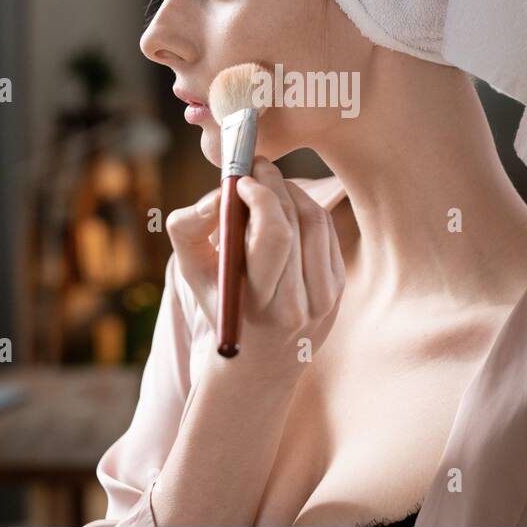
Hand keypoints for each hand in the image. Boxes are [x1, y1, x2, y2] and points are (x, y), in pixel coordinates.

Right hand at [165, 157, 345, 377]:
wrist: (259, 359)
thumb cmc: (219, 303)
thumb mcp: (190, 271)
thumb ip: (188, 227)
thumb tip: (220, 193)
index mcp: (257, 303)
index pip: (274, 235)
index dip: (261, 196)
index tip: (241, 178)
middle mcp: (296, 305)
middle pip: (296, 221)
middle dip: (274, 183)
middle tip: (256, 167)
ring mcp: (324, 298)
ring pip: (315, 220)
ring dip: (291, 191)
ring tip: (268, 186)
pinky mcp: (338, 287)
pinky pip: (326, 231)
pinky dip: (305, 210)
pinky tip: (285, 210)